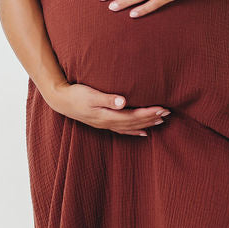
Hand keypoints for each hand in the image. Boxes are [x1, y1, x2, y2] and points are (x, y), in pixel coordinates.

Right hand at [46, 80, 170, 137]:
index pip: (133, 116)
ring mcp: (105, 124)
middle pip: (134, 122)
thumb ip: (107, 98)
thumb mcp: (90, 94)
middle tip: (168, 113)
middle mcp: (108, 123)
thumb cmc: (76, 94)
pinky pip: (122, 129)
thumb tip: (122, 101)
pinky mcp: (103, 122)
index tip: (162, 109)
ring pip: (130, 127)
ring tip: (161, 121)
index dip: (148, 113)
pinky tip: (143, 132)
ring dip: (146, 124)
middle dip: (151, 118)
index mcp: (107, 116)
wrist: (61, 100)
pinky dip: (134, 131)